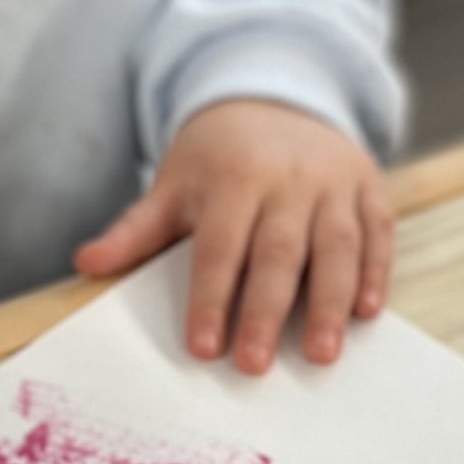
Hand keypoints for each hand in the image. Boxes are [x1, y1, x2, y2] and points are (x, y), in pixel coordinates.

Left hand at [74, 99, 393, 373]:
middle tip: (255, 365)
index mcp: (232, 178)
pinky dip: (377, 273)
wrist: (274, 98)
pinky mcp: (369, 188)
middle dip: (266, 312)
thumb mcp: (173, 183)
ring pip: (336, 246)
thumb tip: (86, 263)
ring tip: (323, 355)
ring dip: (331, 303)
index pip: (219, 246)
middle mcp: (287, 179)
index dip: (210, 297)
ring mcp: (333, 182)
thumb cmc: (217, 159)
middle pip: (278, 252)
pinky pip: (377, 233)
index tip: (203, 347)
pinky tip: (367, 314)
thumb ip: (136, 229)